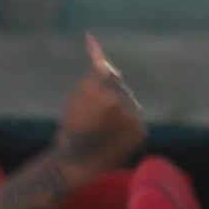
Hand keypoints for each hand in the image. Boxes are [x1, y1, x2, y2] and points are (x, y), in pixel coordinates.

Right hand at [56, 34, 147, 176]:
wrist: (73, 163)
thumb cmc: (69, 133)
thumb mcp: (74, 102)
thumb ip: (92, 82)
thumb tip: (113, 69)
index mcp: (96, 86)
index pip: (106, 70)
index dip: (101, 62)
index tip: (93, 46)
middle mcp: (115, 96)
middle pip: (120, 90)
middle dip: (113, 100)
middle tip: (96, 122)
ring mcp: (129, 114)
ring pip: (129, 108)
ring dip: (121, 118)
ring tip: (103, 134)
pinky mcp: (139, 130)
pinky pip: (135, 125)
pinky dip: (127, 133)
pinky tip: (113, 142)